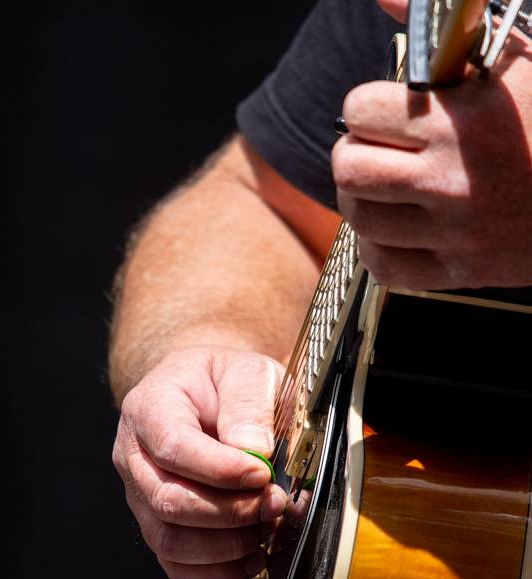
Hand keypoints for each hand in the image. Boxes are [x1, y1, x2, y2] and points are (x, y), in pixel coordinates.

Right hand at [112, 346, 286, 578]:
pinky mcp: (158, 525)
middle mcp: (134, 456)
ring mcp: (141, 496)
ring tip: (268, 527)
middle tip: (276, 503)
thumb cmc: (224, 383)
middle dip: (231, 511)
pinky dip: (217, 572)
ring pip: (170, 540)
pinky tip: (253, 558)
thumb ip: (249, 404)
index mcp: (148, 408)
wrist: (208, 395)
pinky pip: (176, 565)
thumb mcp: (246, 371)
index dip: (221, 469)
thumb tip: (254, 450)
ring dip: (227, 545)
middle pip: (168, 501)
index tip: (263, 473)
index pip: (173, 447)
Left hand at [332, 27, 531, 289]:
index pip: (360, 111)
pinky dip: (379, 246)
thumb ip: (439, 22)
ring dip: (363, 199)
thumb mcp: (512, 57)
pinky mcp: (461, 272)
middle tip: (379, 150)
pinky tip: (397, 227)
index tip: (386, 111)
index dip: (367, 106)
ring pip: (360, 219)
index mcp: (463, 122)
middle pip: (348, 169)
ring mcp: (456, 233)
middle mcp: (452, 181)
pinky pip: (384, 267)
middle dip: (355, 152)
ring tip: (387, 188)